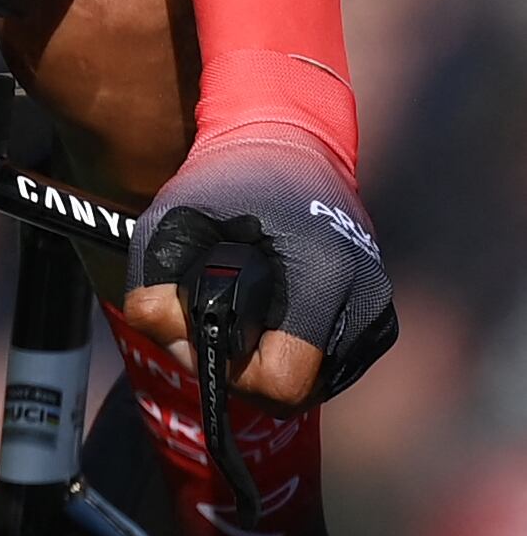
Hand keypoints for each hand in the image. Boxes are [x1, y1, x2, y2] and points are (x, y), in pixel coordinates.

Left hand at [121, 126, 396, 410]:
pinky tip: (273, 312)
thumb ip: (154, 293)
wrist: (289, 145)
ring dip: (273, 361)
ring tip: (246, 308)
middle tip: (219, 322)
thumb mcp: (167, 225)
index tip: (212, 334)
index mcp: (322, 273)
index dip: (236, 372)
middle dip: (248, 370)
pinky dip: (296, 352)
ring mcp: (379, 310)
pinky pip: (331, 366)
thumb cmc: (223, 183)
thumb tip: (180, 350)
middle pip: (298, 389)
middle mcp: (365, 297)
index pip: (284, 380)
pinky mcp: (381, 316)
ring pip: (316, 384)